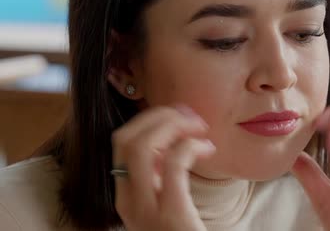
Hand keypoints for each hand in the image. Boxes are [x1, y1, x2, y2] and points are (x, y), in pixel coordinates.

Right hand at [111, 106, 215, 230]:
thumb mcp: (165, 200)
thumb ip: (160, 174)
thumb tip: (171, 138)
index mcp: (126, 194)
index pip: (121, 142)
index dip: (148, 120)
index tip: (176, 115)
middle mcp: (128, 200)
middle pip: (125, 138)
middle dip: (158, 116)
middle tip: (189, 116)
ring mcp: (145, 209)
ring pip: (142, 145)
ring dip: (172, 125)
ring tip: (199, 128)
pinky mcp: (170, 214)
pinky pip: (174, 163)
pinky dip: (191, 146)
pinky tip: (208, 150)